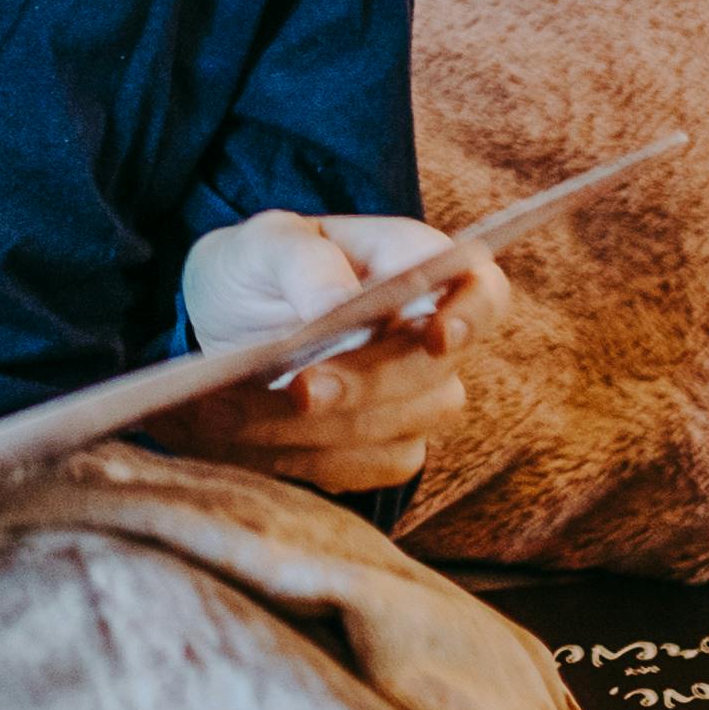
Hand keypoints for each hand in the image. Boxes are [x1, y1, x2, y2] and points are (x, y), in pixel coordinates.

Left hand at [149, 209, 511, 497]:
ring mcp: (417, 397)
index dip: (472, 316)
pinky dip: (307, 459)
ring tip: (237, 415)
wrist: (227, 320)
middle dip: (362, 386)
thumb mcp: (264, 242)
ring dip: (319, 430)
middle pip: (433, 374)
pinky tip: (249, 444)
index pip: (481, 290)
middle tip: (295, 389)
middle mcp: (430, 336)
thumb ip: (303, 261)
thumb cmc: (259, 266)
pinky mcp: (387, 446)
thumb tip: (333, 305)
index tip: (438, 337)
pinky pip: (369, 467)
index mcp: (415, 264)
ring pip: (399, 429)